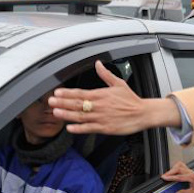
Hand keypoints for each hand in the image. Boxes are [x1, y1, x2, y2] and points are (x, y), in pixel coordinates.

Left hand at [48, 60, 179, 133]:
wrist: (143, 113)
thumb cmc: (131, 99)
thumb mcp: (119, 83)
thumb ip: (105, 74)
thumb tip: (98, 64)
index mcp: (101, 94)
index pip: (80, 93)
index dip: (68, 92)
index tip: (57, 92)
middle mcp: (99, 106)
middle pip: (77, 104)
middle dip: (62, 102)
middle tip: (51, 101)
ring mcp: (101, 117)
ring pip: (80, 116)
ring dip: (67, 114)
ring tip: (55, 112)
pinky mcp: (105, 128)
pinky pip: (89, 128)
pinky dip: (79, 128)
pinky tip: (69, 128)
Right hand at [161, 161, 193, 192]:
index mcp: (191, 177)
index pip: (179, 176)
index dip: (171, 177)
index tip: (164, 177)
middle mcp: (190, 173)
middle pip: (178, 168)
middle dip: (170, 172)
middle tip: (164, 176)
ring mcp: (190, 171)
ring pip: (179, 165)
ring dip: (173, 169)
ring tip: (168, 174)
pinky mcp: (190, 171)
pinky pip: (182, 166)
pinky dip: (176, 168)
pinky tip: (174, 172)